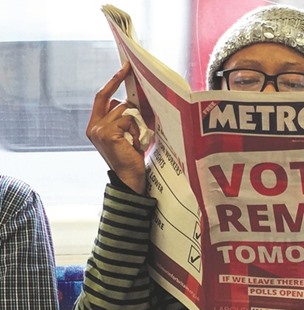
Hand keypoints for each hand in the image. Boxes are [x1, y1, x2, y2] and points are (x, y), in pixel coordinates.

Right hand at [86, 62, 147, 193]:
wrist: (129, 179)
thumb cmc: (131, 158)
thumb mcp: (125, 135)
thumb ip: (122, 118)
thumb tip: (132, 100)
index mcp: (95, 126)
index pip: (103, 96)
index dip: (113, 80)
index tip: (125, 67)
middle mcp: (93, 126)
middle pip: (116, 102)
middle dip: (132, 109)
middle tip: (140, 121)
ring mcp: (98, 129)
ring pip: (124, 110)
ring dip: (136, 124)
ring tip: (136, 141)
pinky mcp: (107, 133)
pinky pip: (128, 119)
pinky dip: (136, 130)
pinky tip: (135, 144)